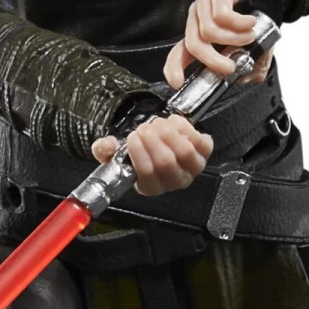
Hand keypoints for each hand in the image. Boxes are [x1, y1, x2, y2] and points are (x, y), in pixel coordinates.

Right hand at [91, 114, 213, 196]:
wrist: (163, 141)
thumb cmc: (142, 150)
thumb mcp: (119, 152)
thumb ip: (106, 150)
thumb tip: (104, 146)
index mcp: (151, 186)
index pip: (146, 176)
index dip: (139, 154)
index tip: (132, 137)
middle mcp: (174, 181)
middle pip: (166, 162)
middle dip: (153, 140)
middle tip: (144, 127)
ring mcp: (193, 168)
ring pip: (184, 152)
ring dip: (168, 133)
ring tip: (157, 123)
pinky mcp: (205, 153)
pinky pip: (199, 142)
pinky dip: (185, 128)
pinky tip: (173, 122)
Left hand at [163, 0, 272, 89]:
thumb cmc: (251, 26)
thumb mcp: (249, 51)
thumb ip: (248, 67)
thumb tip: (243, 78)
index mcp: (198, 37)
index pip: (177, 54)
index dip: (174, 68)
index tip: (178, 83)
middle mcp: (196, 21)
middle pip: (194, 45)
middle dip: (213, 61)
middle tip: (231, 67)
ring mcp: (203, 6)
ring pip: (209, 31)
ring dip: (234, 39)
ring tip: (249, 37)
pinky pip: (223, 15)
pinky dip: (241, 24)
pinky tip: (250, 23)